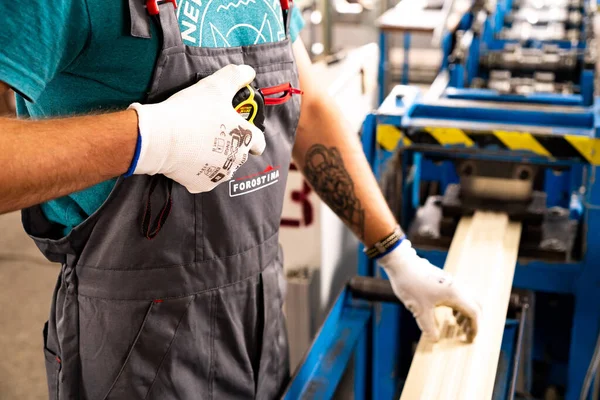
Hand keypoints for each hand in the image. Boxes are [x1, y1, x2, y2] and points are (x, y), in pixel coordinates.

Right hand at [128, 64, 265, 192]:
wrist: (159, 138)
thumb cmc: (191, 112)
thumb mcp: (216, 85)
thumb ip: (235, 76)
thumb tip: (249, 72)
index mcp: (244, 139)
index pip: (259, 142)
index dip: (253, 135)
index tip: (244, 131)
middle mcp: (236, 161)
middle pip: (239, 154)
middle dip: (229, 144)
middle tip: (212, 131)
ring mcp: (219, 175)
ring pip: (222, 166)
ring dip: (215, 157)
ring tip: (197, 142)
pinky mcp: (200, 184)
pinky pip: (203, 177)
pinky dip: (197, 169)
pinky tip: (187, 155)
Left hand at [378, 240, 480, 341]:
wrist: (401, 264)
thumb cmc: (411, 285)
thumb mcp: (419, 310)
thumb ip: (428, 327)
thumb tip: (435, 340)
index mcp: (455, 295)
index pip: (474, 313)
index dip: (474, 328)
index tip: (470, 340)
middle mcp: (457, 287)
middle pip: (475, 305)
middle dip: (473, 320)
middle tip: (466, 334)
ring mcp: (451, 282)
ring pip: (467, 299)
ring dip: (466, 312)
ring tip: (458, 325)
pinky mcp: (444, 280)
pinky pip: (458, 294)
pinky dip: (459, 306)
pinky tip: (450, 313)